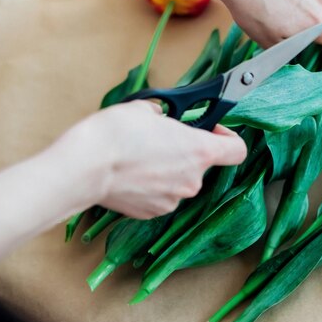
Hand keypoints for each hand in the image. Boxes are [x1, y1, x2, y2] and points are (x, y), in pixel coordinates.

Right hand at [57, 101, 246, 218]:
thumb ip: (165, 116)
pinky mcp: (153, 212)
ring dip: (168, 168)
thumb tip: (162, 119)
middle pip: (202, 164)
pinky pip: (161, 194)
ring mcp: (173, 199)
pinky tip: (131, 174)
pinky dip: (152, 185)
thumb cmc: (115, 135)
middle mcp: (193, 180)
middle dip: (186, 150)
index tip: (211, 129)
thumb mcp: (145, 109)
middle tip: (162, 138)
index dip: (226, 137)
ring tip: (140, 156)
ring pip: (180, 180)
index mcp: (199, 151)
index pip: (237, 150)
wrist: (84, 168)